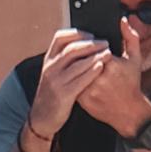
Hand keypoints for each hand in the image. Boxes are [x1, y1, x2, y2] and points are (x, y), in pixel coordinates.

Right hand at [24, 33, 109, 149]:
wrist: (42, 117)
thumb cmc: (53, 92)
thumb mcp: (53, 72)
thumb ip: (64, 59)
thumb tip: (82, 43)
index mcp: (48, 60)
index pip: (60, 37)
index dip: (77, 33)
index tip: (91, 34)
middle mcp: (50, 68)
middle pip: (72, 49)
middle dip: (91, 44)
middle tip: (106, 43)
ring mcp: (56, 81)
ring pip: (77, 63)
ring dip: (95, 56)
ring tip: (109, 53)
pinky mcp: (64, 94)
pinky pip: (80, 80)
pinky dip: (91, 72)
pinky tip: (101, 67)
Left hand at [76, 40, 150, 141]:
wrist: (127, 111)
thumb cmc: (131, 83)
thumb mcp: (134, 58)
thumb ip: (130, 37)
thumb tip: (123, 20)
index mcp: (111, 64)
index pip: (92, 47)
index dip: (90, 44)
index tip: (93, 45)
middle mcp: (98, 76)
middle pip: (80, 57)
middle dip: (80, 54)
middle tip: (84, 54)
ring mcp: (88, 88)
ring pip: (73, 69)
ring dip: (74, 65)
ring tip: (79, 65)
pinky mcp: (80, 98)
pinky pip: (70, 81)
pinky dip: (72, 77)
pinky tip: (76, 76)